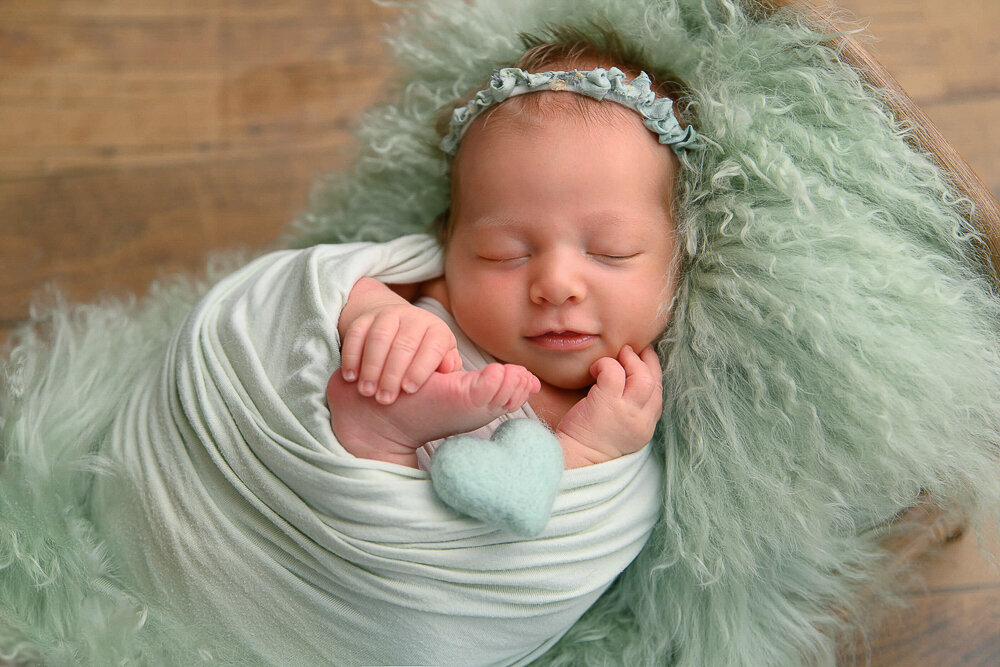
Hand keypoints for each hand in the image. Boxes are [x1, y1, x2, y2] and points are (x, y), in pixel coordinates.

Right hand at [338, 277, 461, 403]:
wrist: (397, 328)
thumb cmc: (423, 357)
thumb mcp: (441, 362)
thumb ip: (447, 367)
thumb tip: (448, 367)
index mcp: (437, 330)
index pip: (432, 348)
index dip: (420, 369)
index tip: (409, 390)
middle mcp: (414, 318)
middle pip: (404, 344)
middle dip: (393, 373)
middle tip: (385, 399)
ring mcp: (388, 315)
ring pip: (379, 337)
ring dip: (371, 366)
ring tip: (366, 391)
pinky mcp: (365, 318)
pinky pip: (356, 333)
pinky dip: (351, 356)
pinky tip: (350, 377)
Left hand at [556, 345, 662, 467]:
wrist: (574, 461)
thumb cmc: (590, 442)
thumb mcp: (620, 429)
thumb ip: (630, 409)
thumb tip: (628, 380)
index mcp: (645, 425)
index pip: (658, 391)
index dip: (652, 370)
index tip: (642, 359)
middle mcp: (641, 420)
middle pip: (654, 381)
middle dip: (644, 361)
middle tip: (629, 352)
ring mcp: (625, 412)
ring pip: (641, 375)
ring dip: (630, 360)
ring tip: (617, 356)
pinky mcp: (606, 405)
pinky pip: (613, 372)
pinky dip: (605, 364)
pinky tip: (594, 369)